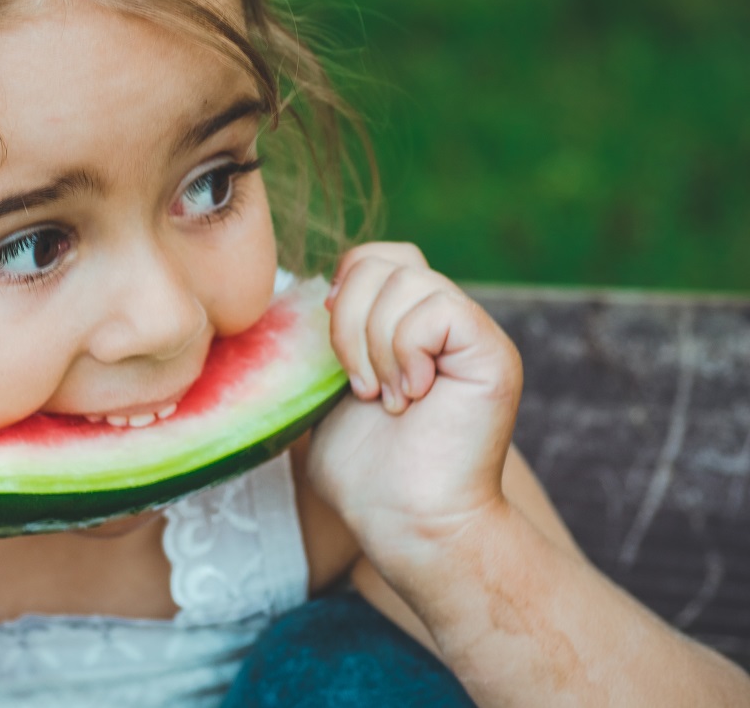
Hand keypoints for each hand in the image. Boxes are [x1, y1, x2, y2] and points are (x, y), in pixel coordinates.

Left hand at [308, 243, 520, 559]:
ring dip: (375, 344)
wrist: (409, 523)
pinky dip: (406, 351)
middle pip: (384, 259)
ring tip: (386, 398)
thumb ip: (319, 346)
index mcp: (405, 324)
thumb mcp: (322, 396)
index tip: (334, 356)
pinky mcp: (490, 350)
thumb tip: (291, 301)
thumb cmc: (365, 475)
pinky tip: (412, 396)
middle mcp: (442, 319)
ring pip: (406, 279)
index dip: (341, 292)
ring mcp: (471, 332)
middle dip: (348, 321)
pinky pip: (437, 308)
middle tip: (360, 386)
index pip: (372, 258)